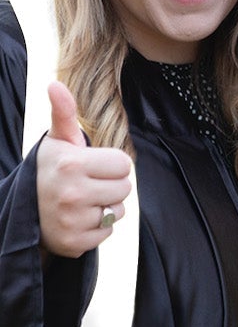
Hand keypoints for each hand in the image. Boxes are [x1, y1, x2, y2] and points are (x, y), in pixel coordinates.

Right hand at [36, 82, 131, 258]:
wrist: (24, 211)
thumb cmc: (50, 170)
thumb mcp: (57, 141)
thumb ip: (64, 112)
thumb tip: (55, 84)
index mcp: (71, 164)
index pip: (124, 164)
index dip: (110, 164)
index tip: (89, 166)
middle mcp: (71, 193)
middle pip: (125, 188)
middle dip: (110, 185)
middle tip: (85, 185)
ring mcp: (71, 220)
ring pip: (117, 211)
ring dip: (104, 207)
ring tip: (80, 202)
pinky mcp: (74, 243)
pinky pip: (107, 233)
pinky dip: (96, 228)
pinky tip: (76, 220)